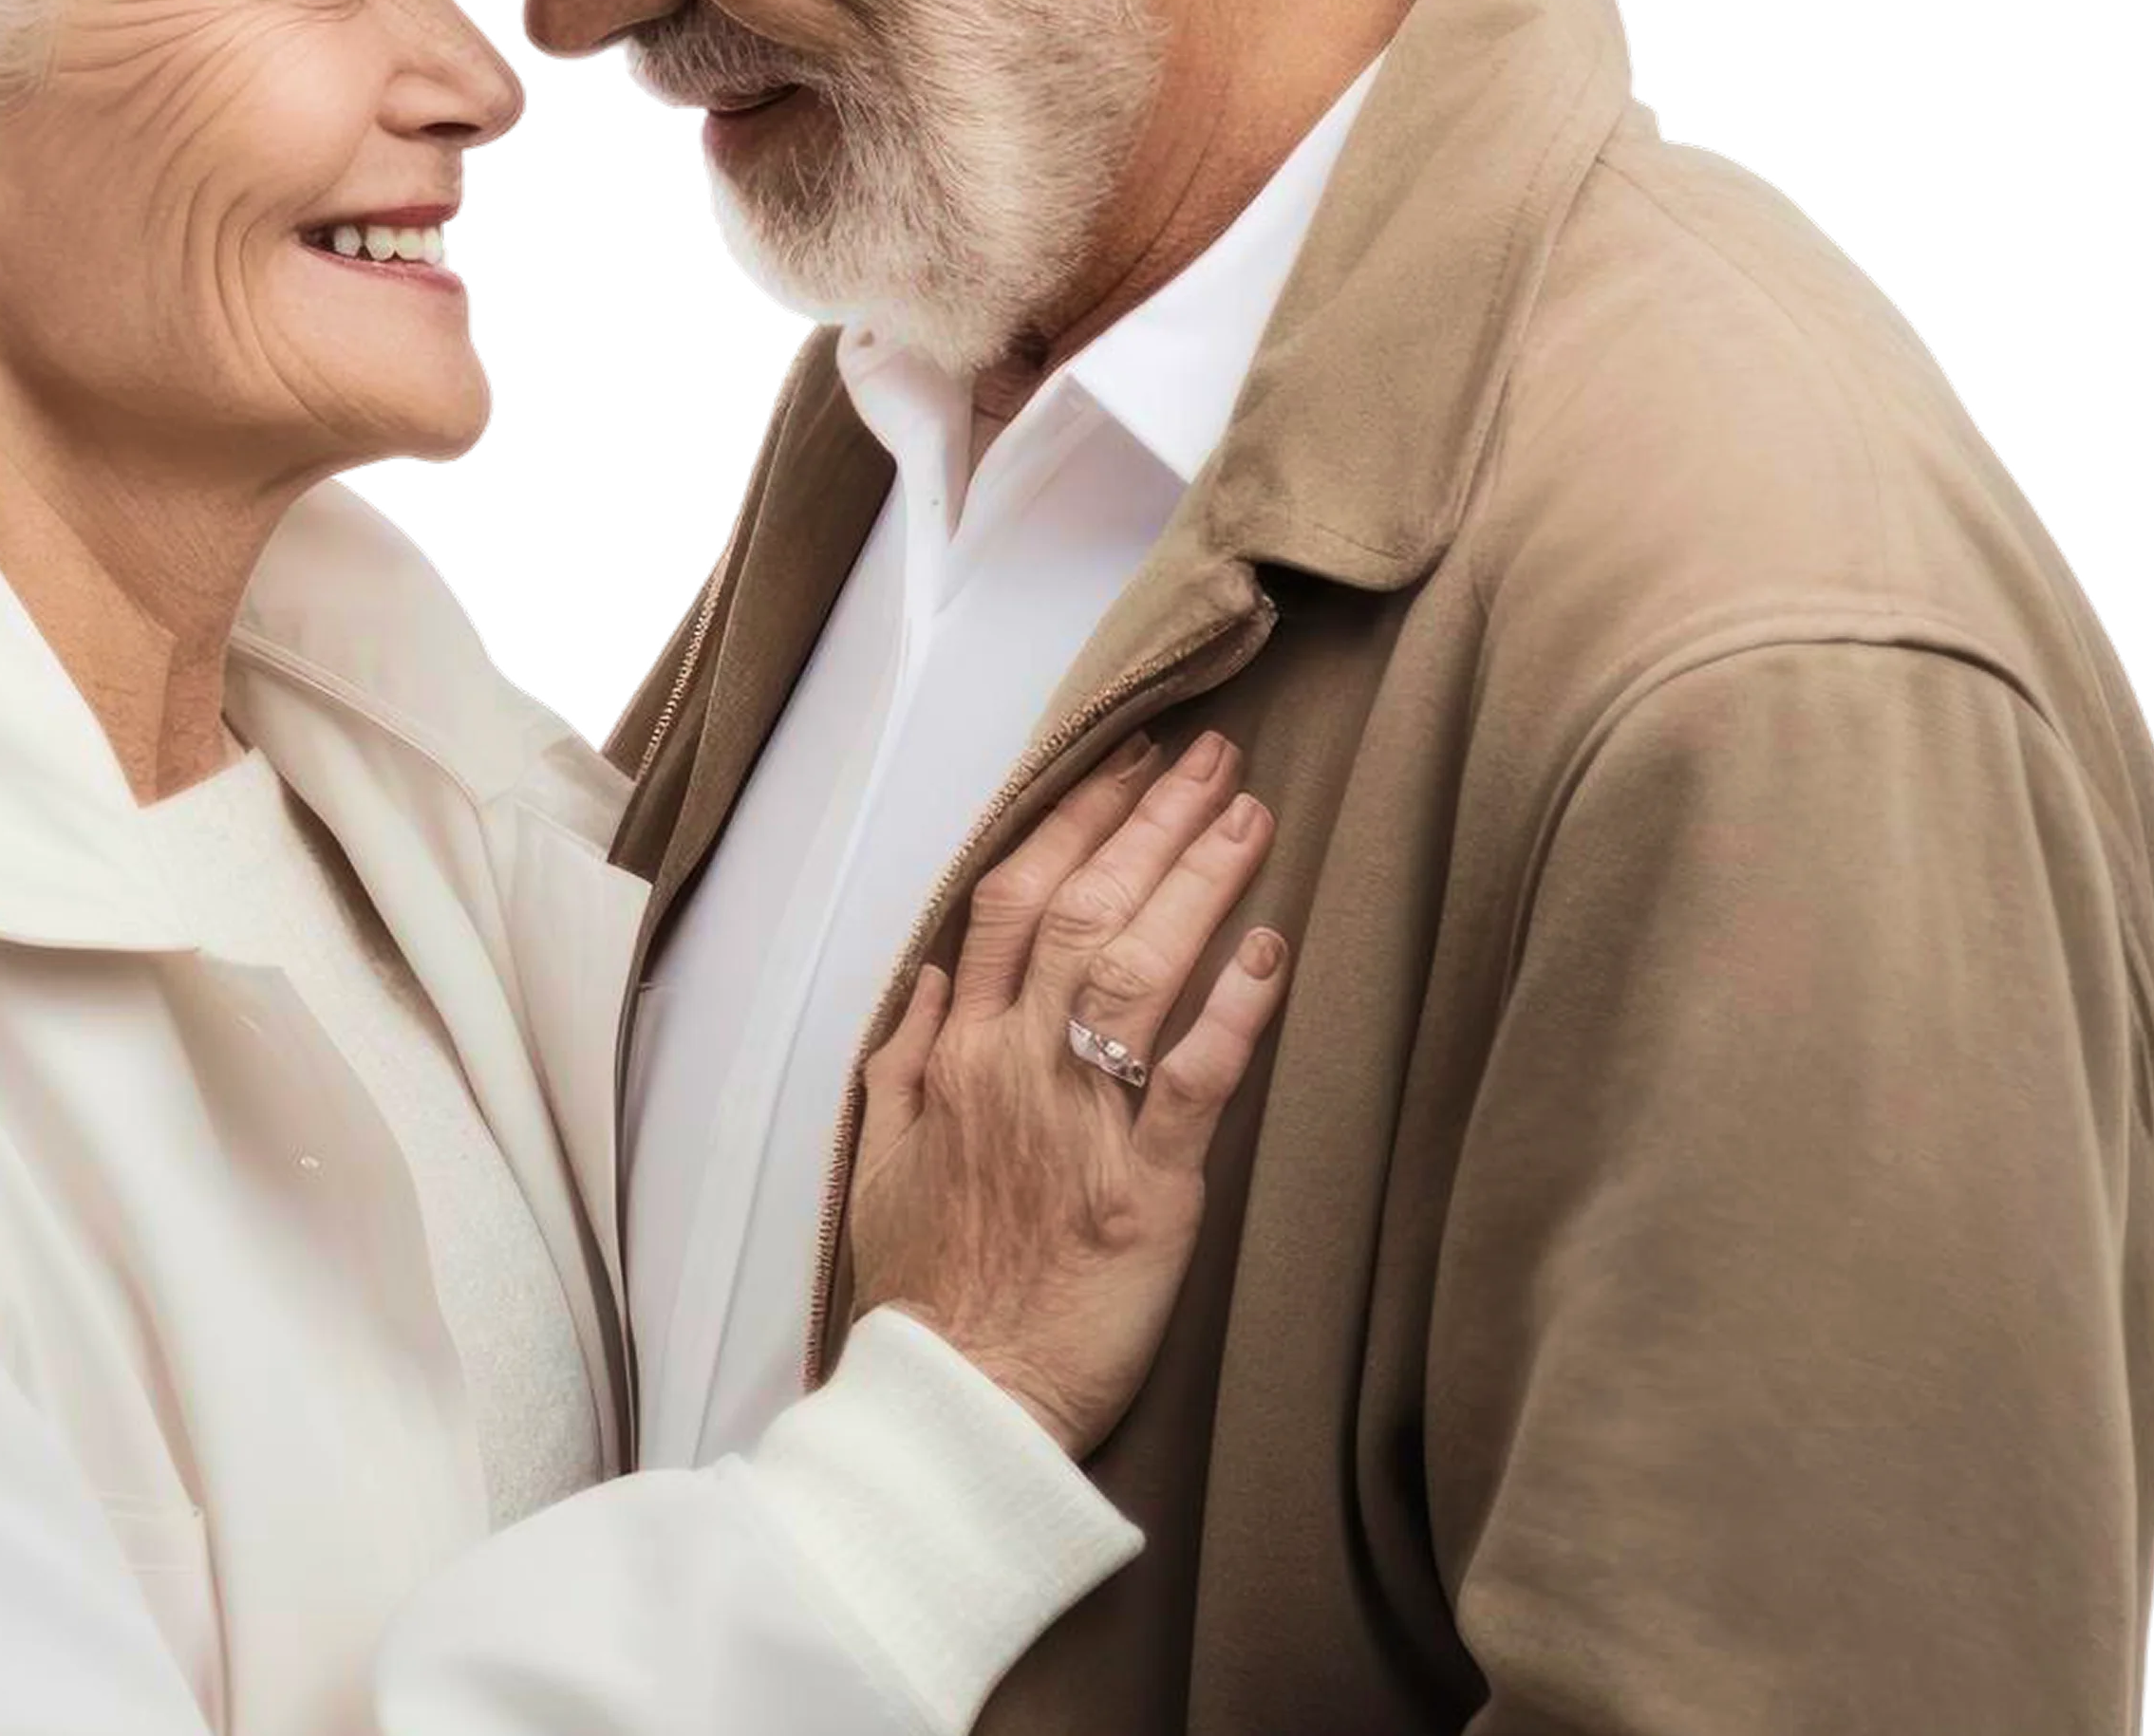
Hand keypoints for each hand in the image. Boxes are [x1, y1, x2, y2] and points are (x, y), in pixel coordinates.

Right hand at [839, 727, 1291, 1460]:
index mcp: (956, 1052)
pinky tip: (1272, 949)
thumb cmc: (927, 1289)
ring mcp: (1082, 1123)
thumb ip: (904, 1058)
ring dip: (1198, 881)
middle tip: (1214, 754)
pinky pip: (1194, 1081)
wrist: (959, 1399)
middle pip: (1084, 908)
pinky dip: (1233, 1011)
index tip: (1126, 760)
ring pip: (1138, 969)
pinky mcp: (1148, 1191)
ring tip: (1251, 813)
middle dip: (1151, 821)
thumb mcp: (880, 1161)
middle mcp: (1014, 1066)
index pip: (1010, 898)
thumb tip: (932, 975)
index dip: (1073, 819)